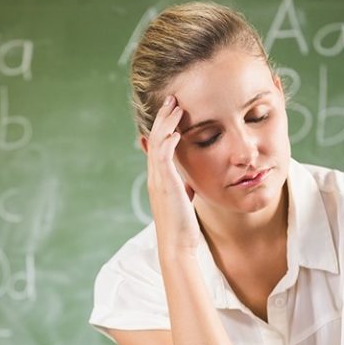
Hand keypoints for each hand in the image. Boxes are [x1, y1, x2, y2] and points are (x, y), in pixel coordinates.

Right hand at [146, 95, 199, 251]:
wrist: (177, 245)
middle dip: (163, 117)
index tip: (174, 110)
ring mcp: (158, 180)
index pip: (158, 145)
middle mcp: (155, 176)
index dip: (164, 126)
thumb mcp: (183, 201)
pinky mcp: (165, 184)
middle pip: (154, 138)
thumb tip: (189, 184)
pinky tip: (177, 130)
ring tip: (176, 106)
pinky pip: (163, 157)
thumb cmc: (182, 227)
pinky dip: (168, 141)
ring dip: (167, 123)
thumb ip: (184, 188)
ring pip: (157, 143)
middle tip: (172, 99)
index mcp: (159, 179)